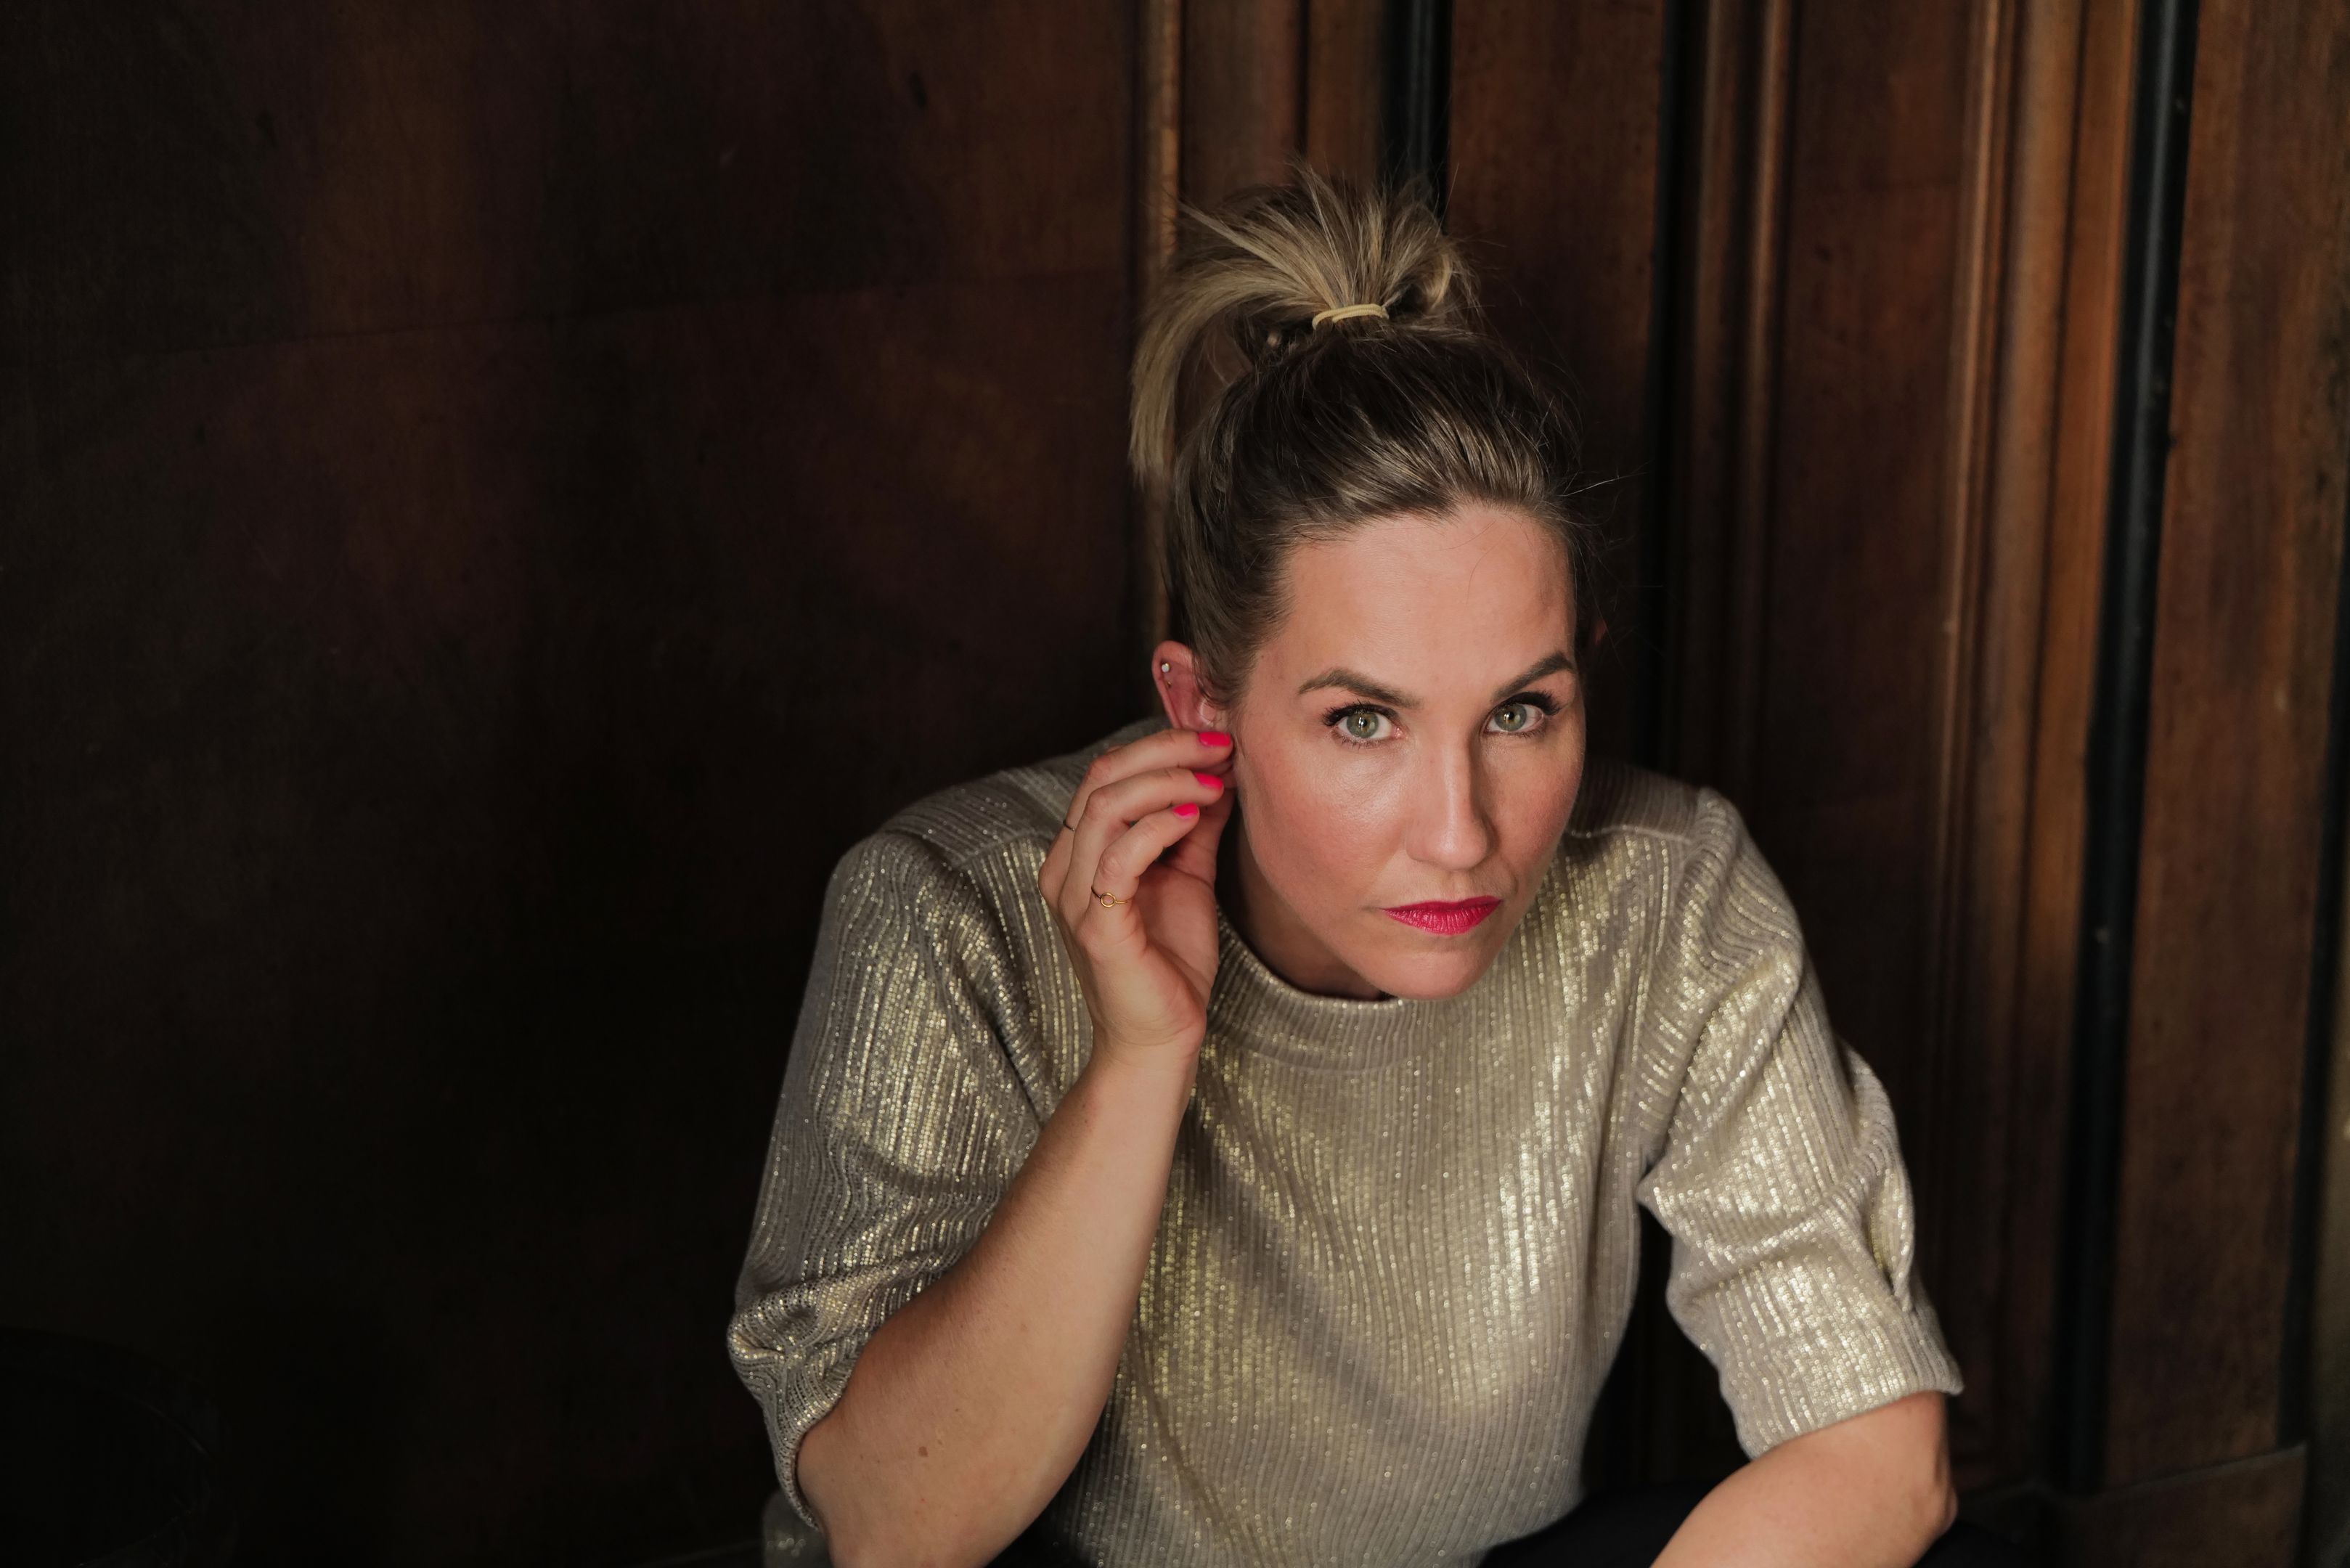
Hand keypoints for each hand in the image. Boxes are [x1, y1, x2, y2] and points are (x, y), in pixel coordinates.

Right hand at [1037, 726, 1236, 1070]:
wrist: (1160, 1038)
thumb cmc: (1170, 962)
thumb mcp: (1188, 876)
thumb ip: (1195, 826)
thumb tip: (1221, 771)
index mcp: (1080, 853)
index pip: (1107, 773)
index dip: (1163, 745)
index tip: (1217, 739)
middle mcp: (1065, 868)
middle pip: (1102, 776)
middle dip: (1166, 750)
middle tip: (1220, 746)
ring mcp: (1074, 896)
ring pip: (1105, 805)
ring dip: (1168, 781)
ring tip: (1215, 781)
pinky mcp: (1096, 926)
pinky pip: (1119, 856)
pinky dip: (1159, 825)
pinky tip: (1195, 816)